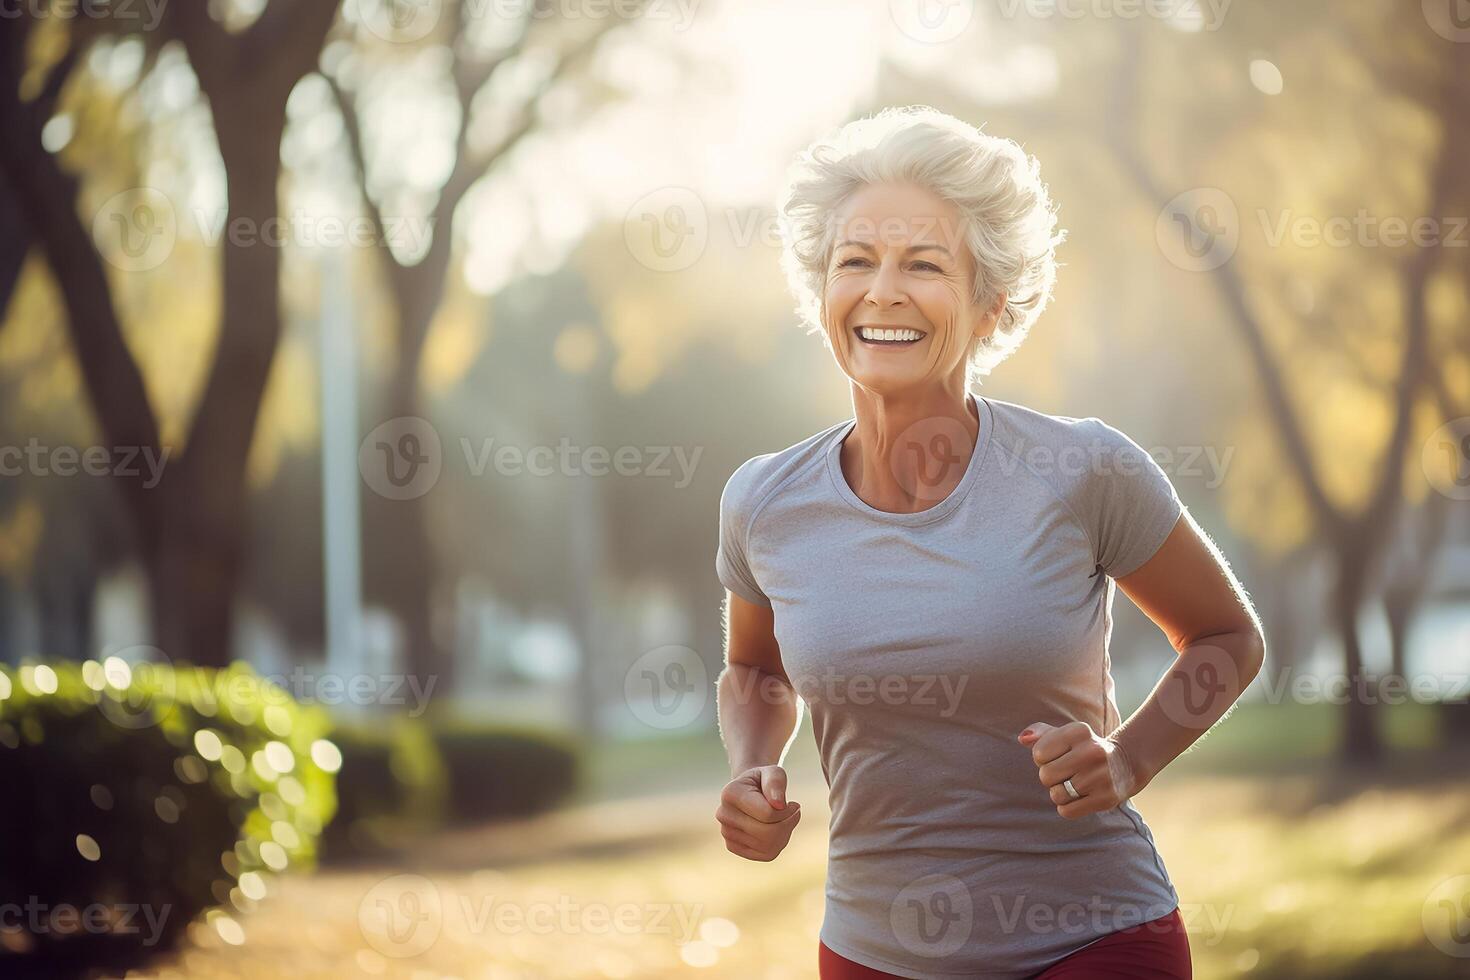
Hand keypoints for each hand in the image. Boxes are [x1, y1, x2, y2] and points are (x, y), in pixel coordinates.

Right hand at [716, 764, 801, 861]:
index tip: (792, 804)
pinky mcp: (733, 846)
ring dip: (784, 833)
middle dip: (787, 824)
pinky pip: (766, 854)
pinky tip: (775, 830)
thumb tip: (778, 804)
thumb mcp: (774, 773)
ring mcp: (726, 832)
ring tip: (783, 819)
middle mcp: (723, 814)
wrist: (750, 790)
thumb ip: (776, 782)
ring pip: (768, 846)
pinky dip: (777, 844)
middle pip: (768, 833)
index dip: (787, 811)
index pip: (768, 814)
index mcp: (731, 793)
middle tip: (793, 812)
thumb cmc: (764, 781)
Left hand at [1017, 721, 1142, 818]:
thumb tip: (1022, 738)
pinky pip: (1067, 811)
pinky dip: (1068, 807)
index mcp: (1079, 731)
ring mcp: (1101, 776)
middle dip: (1050, 777)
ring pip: (1056, 795)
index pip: (1038, 753)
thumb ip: (1040, 733)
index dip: (1043, 758)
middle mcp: (1093, 751)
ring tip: (1073, 784)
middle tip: (1066, 773)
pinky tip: (1080, 796)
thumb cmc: (1083, 748)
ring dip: (1059, 793)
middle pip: (1046, 775)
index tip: (1058, 756)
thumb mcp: (1065, 735)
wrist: (1124, 765)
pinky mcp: (1106, 799)